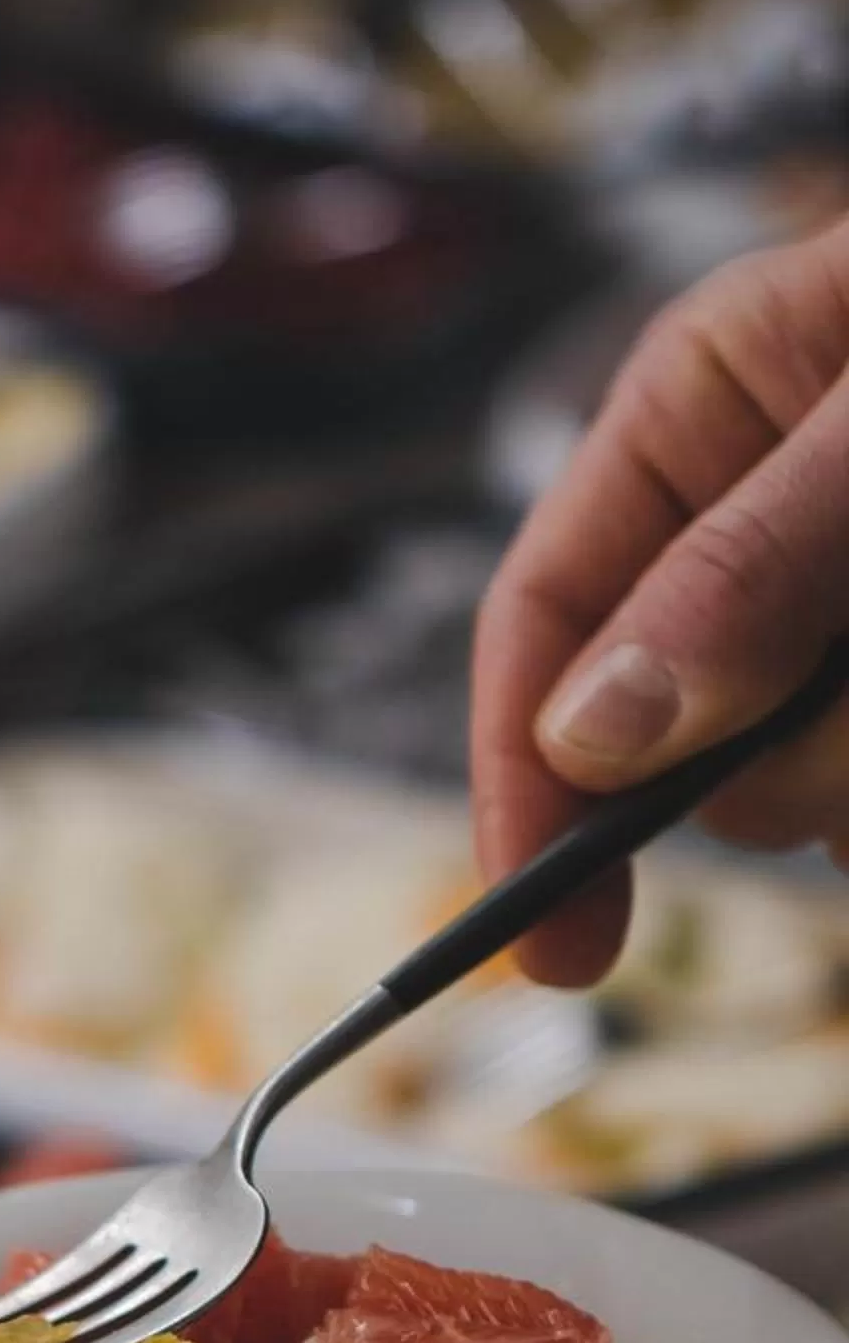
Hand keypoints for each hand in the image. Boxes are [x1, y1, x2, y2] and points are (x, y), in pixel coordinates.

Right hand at [474, 216, 848, 984]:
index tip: (554, 933)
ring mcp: (841, 611)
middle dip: (779, 761)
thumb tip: (601, 728)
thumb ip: (754, 563)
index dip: (525, 776)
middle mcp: (757, 518)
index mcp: (705, 410)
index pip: (546, 613)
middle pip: (677, 731)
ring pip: (806, 784)